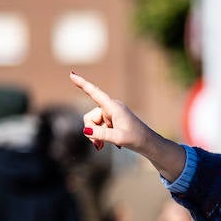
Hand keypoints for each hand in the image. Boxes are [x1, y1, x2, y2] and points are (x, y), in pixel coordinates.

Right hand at [69, 72, 186, 180]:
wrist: (148, 144)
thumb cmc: (136, 139)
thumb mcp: (118, 138)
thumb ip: (101, 134)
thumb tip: (85, 130)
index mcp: (113, 107)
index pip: (95, 93)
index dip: (82, 84)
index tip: (72, 74)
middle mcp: (111, 108)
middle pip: (90, 117)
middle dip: (91, 131)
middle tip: (98, 145)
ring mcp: (110, 114)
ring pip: (92, 124)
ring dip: (95, 135)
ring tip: (102, 146)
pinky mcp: (111, 120)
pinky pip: (97, 127)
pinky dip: (98, 136)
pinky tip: (103, 145)